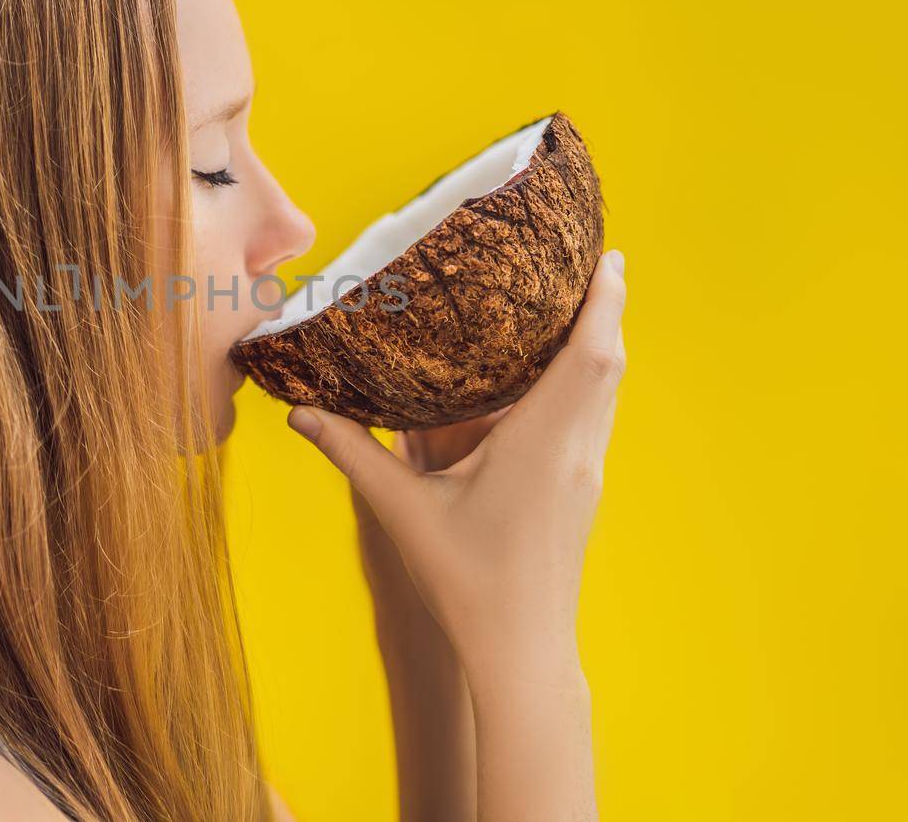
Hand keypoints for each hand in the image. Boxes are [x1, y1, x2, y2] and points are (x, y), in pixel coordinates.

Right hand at [290, 249, 627, 686]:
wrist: (521, 651)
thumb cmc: (466, 583)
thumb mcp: (402, 513)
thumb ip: (353, 454)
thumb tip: (300, 412)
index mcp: (541, 445)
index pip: (590, 356)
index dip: (603, 302)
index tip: (607, 256)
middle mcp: (575, 453)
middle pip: (607, 365)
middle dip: (604, 310)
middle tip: (587, 261)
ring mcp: (584, 475)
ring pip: (603, 394)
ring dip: (597, 347)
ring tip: (571, 306)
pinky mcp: (580, 494)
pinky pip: (590, 421)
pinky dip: (583, 385)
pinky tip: (549, 382)